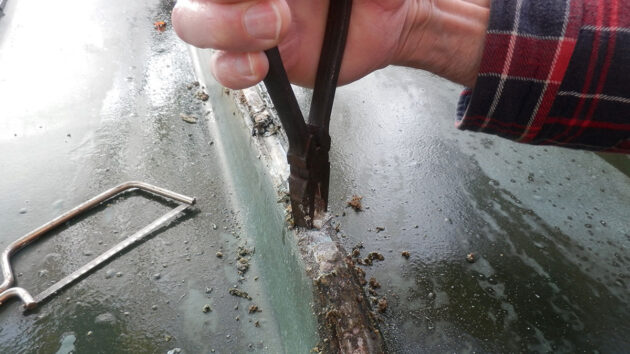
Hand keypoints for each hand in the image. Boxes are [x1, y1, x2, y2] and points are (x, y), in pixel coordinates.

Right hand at [172, 0, 488, 88]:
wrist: (385, 21)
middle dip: (225, 6)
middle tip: (276, 12)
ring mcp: (246, 23)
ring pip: (194, 23)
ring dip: (224, 29)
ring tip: (271, 33)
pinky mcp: (258, 60)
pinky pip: (225, 68)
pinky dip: (236, 70)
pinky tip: (261, 68)